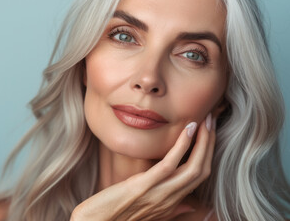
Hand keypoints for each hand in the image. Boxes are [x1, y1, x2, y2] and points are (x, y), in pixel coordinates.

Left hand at [70, 114, 215, 220]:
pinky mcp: (143, 186)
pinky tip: (188, 129)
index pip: (201, 177)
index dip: (209, 153)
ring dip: (204, 142)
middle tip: (212, 120)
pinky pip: (169, 165)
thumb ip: (173, 208)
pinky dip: (182, 146)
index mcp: (172, 202)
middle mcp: (170, 199)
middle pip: (202, 170)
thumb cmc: (119, 215)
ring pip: (193, 168)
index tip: (210, 132)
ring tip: (205, 120)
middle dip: (210, 143)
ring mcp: (158, 193)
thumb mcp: (151, 212)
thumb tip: (190, 205)